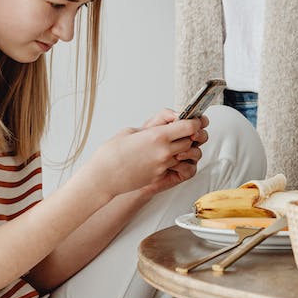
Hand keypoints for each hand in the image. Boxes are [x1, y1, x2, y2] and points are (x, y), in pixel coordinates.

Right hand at [83, 111, 203, 198]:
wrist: (103, 176)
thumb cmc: (112, 152)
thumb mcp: (132, 130)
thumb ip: (152, 126)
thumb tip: (165, 123)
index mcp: (157, 136)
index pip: (189, 126)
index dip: (194, 122)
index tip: (192, 120)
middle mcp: (164, 152)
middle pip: (191, 141)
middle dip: (190, 135)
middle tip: (183, 131)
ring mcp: (163, 166)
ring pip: (186, 155)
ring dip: (183, 149)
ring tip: (173, 145)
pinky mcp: (159, 177)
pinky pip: (176, 167)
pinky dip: (174, 161)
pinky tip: (164, 157)